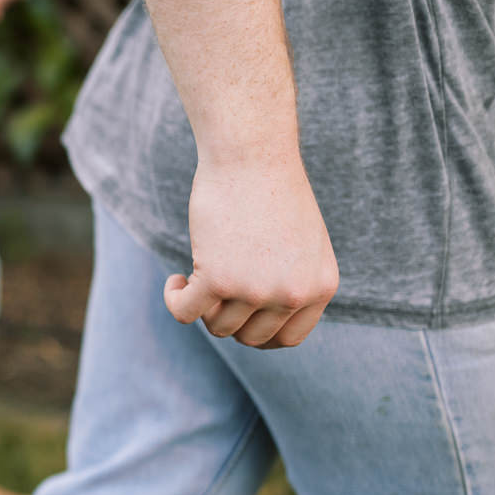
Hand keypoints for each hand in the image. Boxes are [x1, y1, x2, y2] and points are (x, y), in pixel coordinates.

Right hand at [164, 148, 338, 348]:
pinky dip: (175, 300)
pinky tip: (177, 279)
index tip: (239, 314)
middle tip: (216, 290)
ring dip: (202, 307)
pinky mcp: (218, 278)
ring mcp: (257, 289)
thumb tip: (254, 319)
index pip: (287, 338)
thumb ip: (290, 282)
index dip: (257, 332)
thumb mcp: (300, 243)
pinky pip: (185, 312)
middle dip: (228, 318)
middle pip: (249, 337)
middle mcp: (293, 294)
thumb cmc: (271, 190)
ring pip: (218, 327)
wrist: (252, 155)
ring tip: (196, 277)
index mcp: (319, 287)